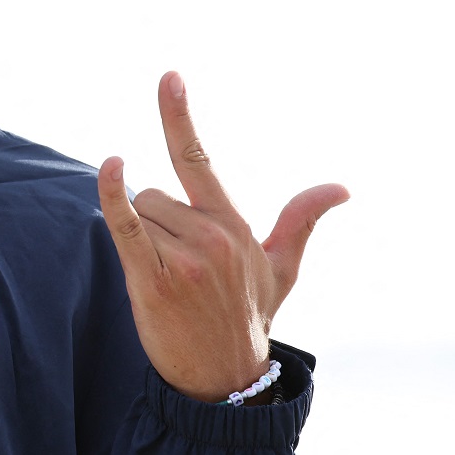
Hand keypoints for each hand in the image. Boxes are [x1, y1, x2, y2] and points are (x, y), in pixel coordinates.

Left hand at [96, 71, 348, 401]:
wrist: (224, 378)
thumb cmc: (247, 317)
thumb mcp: (279, 268)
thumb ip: (300, 221)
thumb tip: (342, 188)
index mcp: (233, 226)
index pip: (199, 158)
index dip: (179, 116)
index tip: (169, 76)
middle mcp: (211, 236)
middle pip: (153, 195)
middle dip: (156, 223)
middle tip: (177, 269)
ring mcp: (182, 257)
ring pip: (137, 215)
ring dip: (141, 241)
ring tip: (166, 281)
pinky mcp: (151, 278)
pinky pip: (124, 224)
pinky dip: (113, 196)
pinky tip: (111, 167)